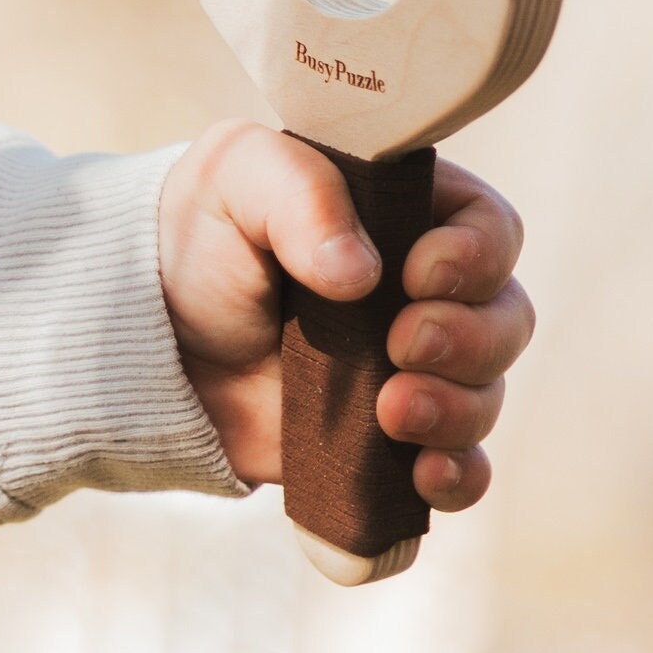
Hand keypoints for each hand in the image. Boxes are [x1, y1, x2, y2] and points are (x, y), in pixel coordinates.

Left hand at [157, 122, 531, 510]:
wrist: (148, 335)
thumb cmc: (195, 234)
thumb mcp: (234, 176)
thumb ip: (301, 194)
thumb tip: (360, 273)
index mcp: (402, 211)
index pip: (490, 228)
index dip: (474, 256)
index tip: (416, 275)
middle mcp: (422, 290)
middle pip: (505, 316)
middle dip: (471, 338)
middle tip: (401, 344)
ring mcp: (409, 368)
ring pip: (488, 393)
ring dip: (457, 409)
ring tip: (391, 412)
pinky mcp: (387, 436)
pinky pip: (462, 467)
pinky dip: (459, 475)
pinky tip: (422, 474)